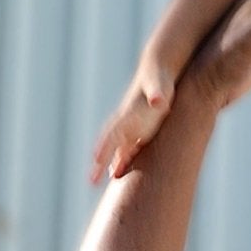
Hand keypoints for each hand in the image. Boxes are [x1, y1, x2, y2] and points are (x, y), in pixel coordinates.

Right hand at [90, 64, 174, 185]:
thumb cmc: (160, 79)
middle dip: (99, 162)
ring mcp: (131, 127)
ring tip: (96, 180)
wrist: (158, 68)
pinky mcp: (140, 130)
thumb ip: (157, 92)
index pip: (112, 134)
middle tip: (91, 181)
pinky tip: (116, 173)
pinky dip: (120, 160)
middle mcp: (125, 123)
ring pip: (115, 148)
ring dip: (106, 164)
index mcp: (128, 115)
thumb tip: (158, 101)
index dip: (104, 148)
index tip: (95, 161)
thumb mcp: (160, 85)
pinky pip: (126, 148)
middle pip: (108, 144)